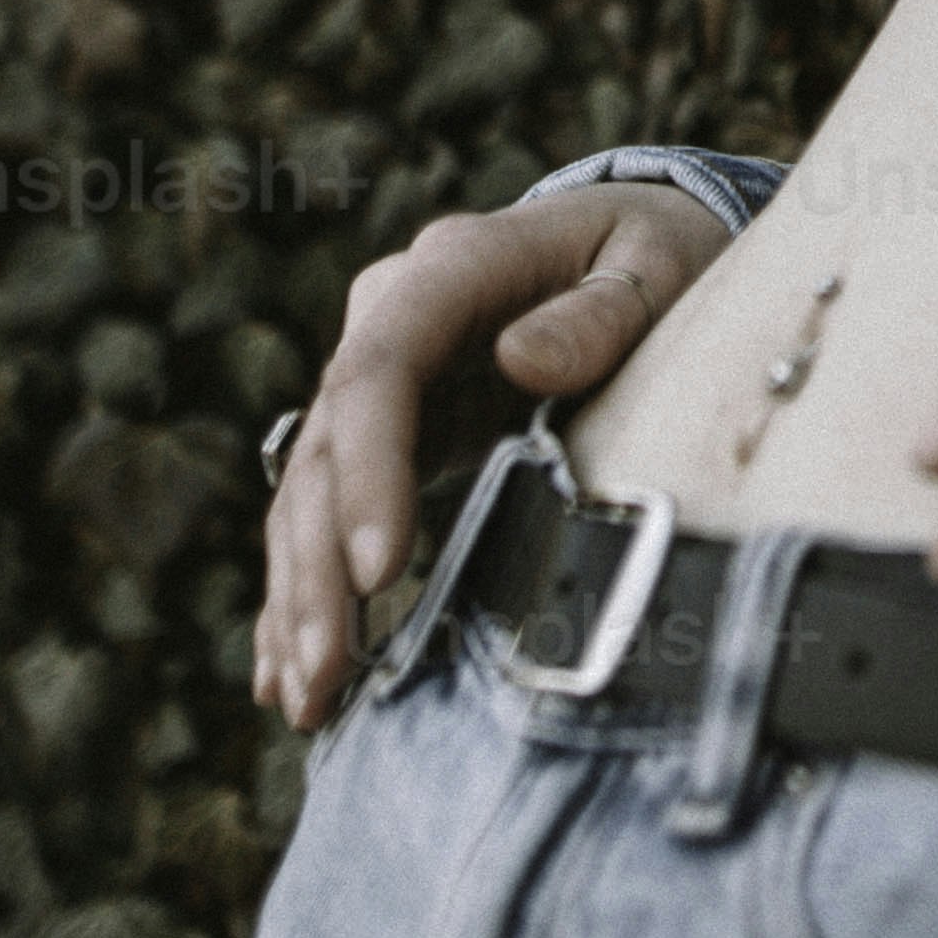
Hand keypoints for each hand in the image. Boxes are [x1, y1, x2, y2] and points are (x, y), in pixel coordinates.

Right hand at [254, 178, 736, 731]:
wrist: (636, 238)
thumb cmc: (656, 250)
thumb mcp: (656, 262)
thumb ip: (599, 313)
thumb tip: (520, 361)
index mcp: (452, 268)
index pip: (378, 371)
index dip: (371, 473)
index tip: (382, 572)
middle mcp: (392, 315)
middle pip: (328, 446)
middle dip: (319, 569)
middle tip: (326, 676)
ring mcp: (380, 370)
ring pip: (312, 491)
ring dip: (301, 597)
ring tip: (305, 700)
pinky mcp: (388, 426)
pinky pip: (328, 510)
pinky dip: (306, 589)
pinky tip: (281, 670)